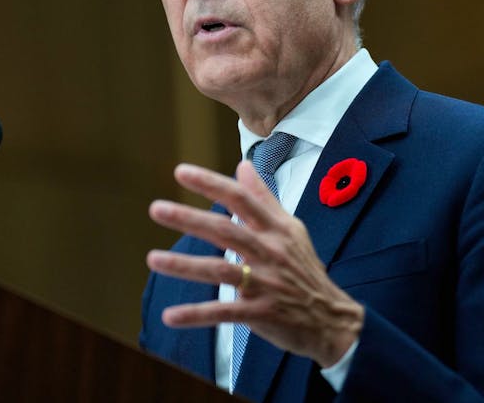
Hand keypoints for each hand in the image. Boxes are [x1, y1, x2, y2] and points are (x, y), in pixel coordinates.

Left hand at [147, 161, 363, 366]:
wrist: (331, 318)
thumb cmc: (305, 269)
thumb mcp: (291, 229)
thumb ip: (263, 198)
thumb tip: (242, 165)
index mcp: (276, 229)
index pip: (240, 199)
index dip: (211, 184)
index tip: (180, 171)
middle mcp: (270, 252)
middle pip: (225, 231)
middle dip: (190, 219)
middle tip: (157, 209)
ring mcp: (265, 283)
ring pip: (220, 271)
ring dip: (185, 266)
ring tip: (152, 259)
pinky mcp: (261, 313)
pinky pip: (224, 313)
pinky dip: (197, 315)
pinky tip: (170, 316)